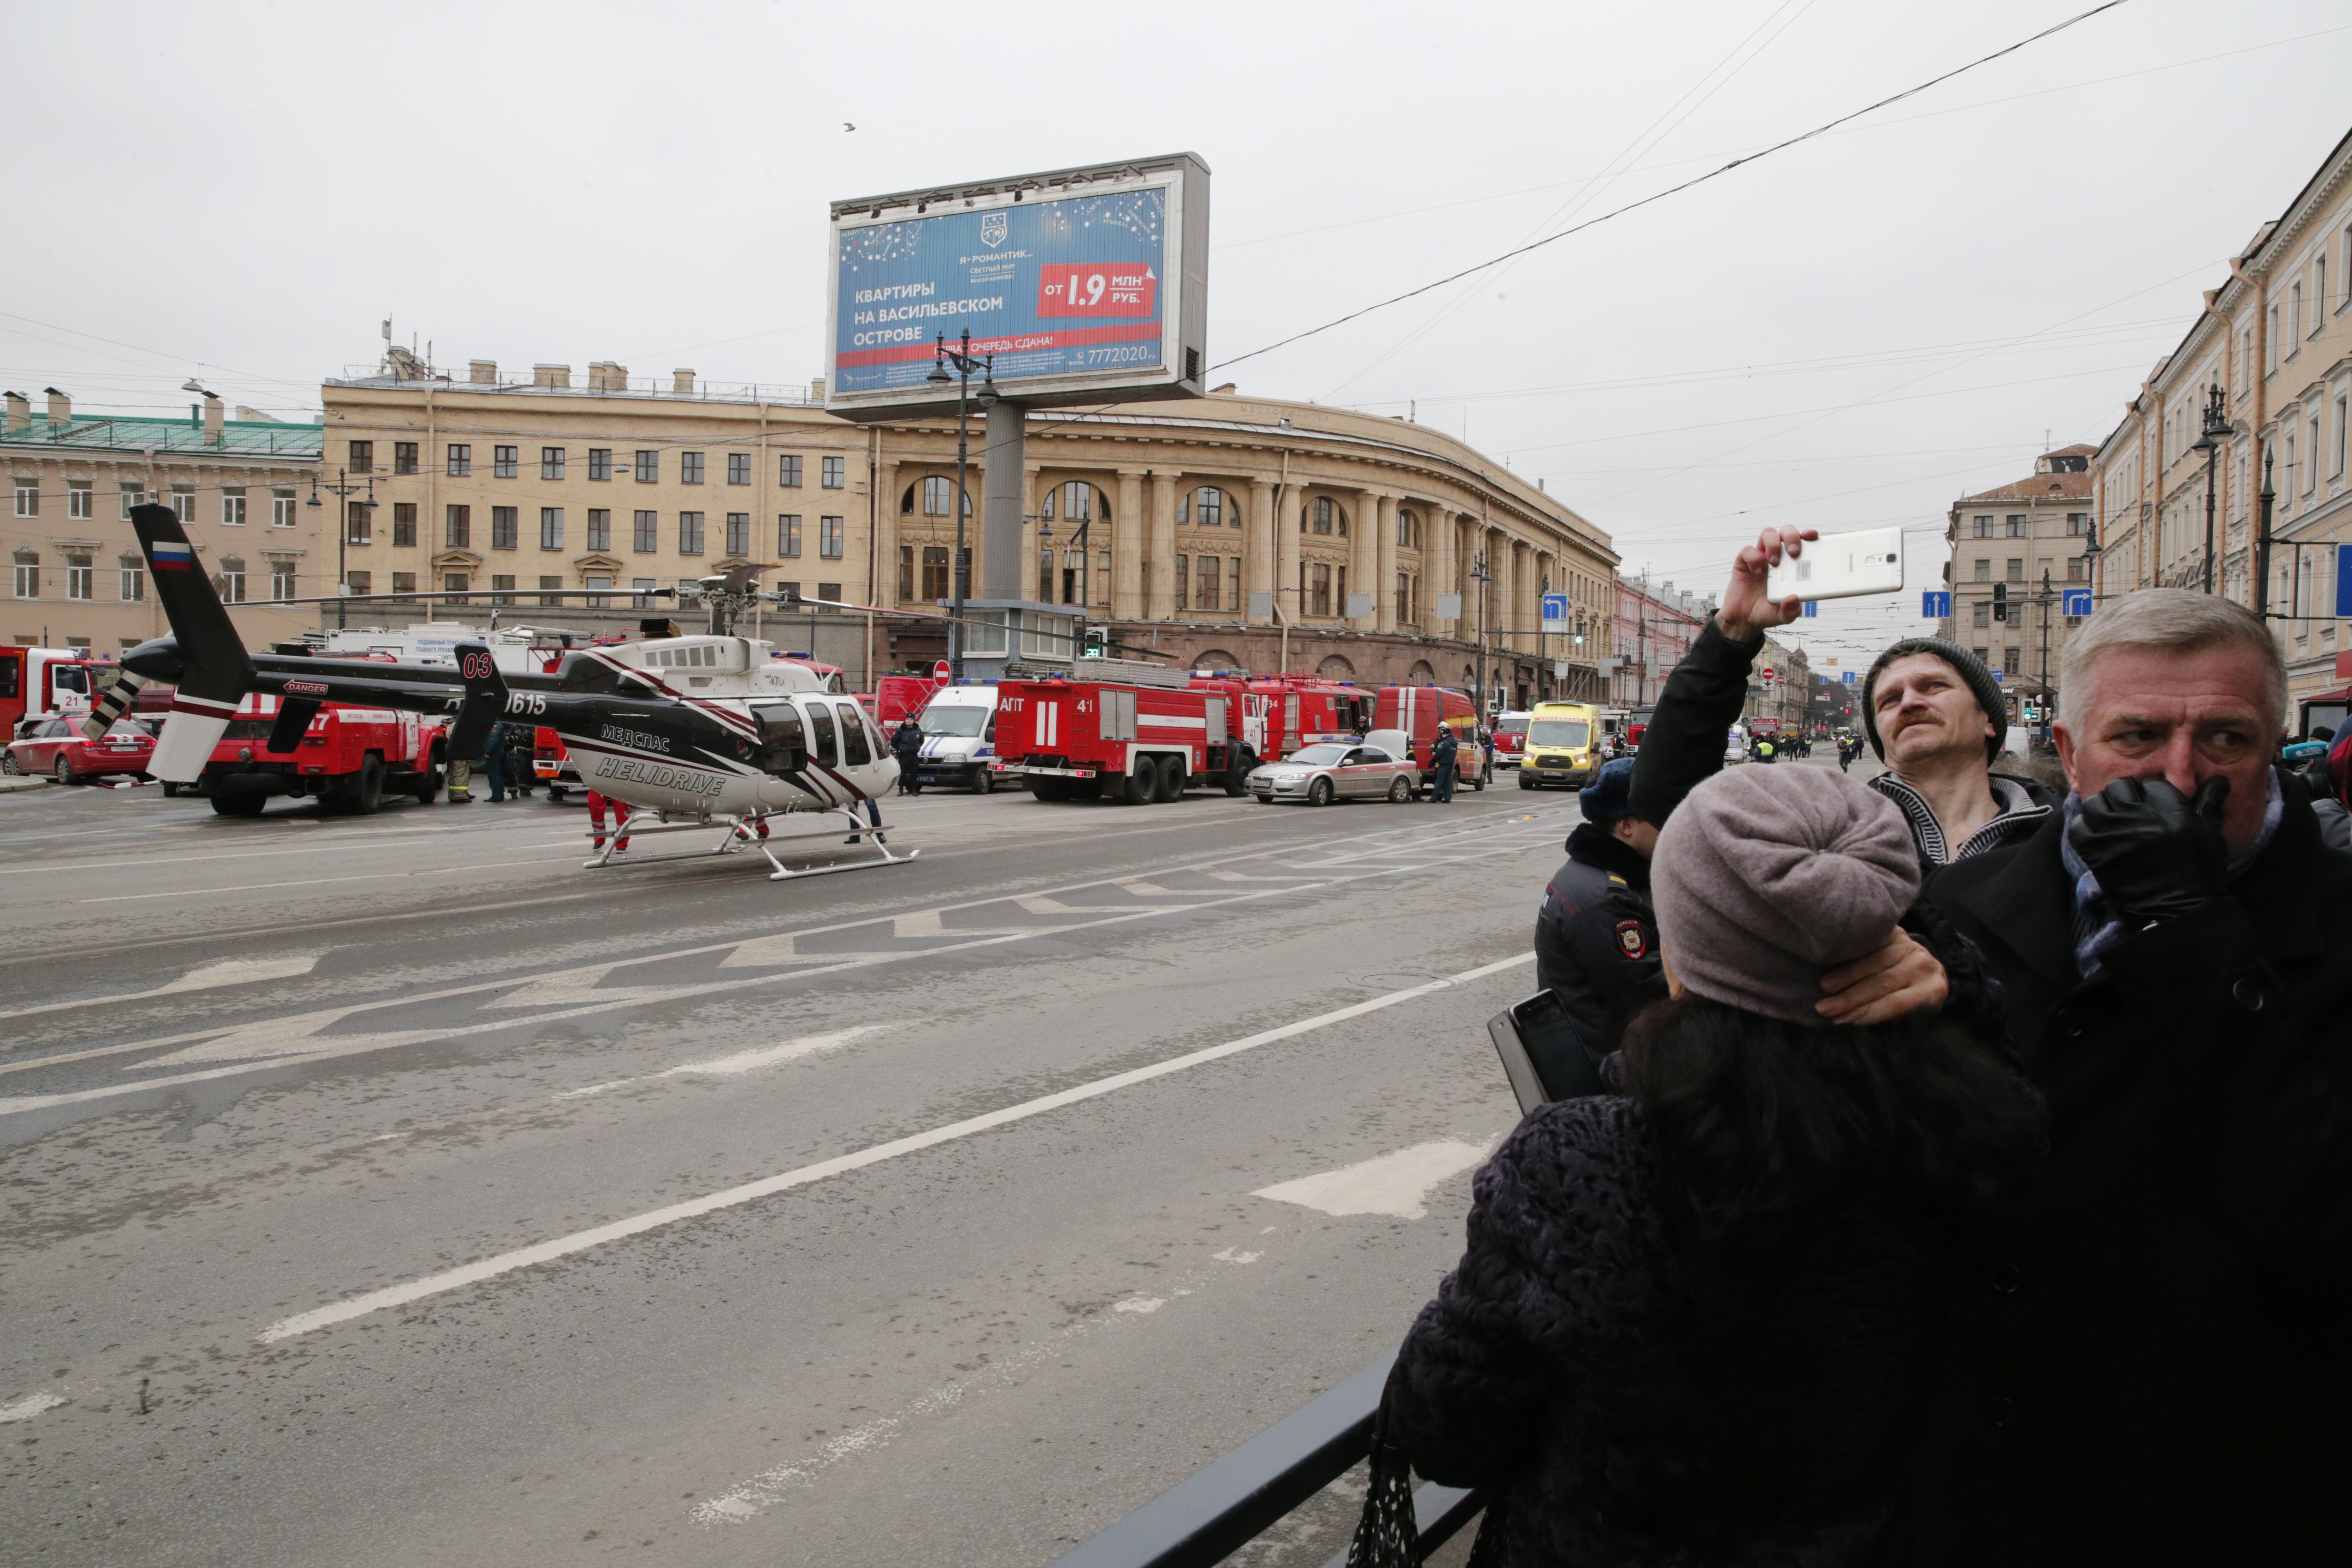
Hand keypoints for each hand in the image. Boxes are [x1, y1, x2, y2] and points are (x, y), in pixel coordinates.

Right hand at [1716, 526, 1818, 642]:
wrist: (1743, 618)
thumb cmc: (1767, 611)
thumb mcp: (1783, 616)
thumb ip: (1791, 610)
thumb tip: (1794, 599)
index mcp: (1793, 565)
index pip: (1803, 542)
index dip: (1809, 535)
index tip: (1813, 536)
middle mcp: (1778, 557)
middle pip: (1787, 532)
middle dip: (1792, 536)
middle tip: (1794, 552)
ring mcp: (1761, 557)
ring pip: (1768, 534)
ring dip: (1773, 544)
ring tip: (1773, 562)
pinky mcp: (1745, 561)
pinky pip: (1748, 550)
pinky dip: (1753, 558)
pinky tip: (1756, 572)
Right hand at [1818, 927, 1947, 1024]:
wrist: (1924, 969)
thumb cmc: (1912, 999)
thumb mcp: (1909, 1014)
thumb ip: (1887, 1016)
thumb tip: (1849, 1019)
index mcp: (1931, 991)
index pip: (1894, 1003)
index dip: (1865, 1012)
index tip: (1839, 1020)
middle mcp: (1923, 966)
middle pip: (1881, 982)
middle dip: (1850, 997)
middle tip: (1823, 1007)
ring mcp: (1909, 946)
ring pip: (1873, 961)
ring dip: (1845, 975)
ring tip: (1824, 986)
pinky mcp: (1896, 932)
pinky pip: (1869, 944)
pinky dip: (1849, 953)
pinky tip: (1832, 961)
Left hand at [2067, 775, 2229, 923]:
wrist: (2179, 911)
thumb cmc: (2200, 873)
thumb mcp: (2210, 834)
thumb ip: (2210, 802)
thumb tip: (2219, 780)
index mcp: (2169, 807)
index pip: (2151, 784)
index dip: (2151, 794)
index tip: (2152, 807)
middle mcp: (2139, 815)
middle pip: (2120, 787)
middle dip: (2126, 796)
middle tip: (2131, 812)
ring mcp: (2113, 831)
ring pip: (2096, 802)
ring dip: (2103, 809)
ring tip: (2113, 822)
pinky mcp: (2095, 850)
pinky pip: (2078, 826)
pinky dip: (2084, 827)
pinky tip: (2096, 835)